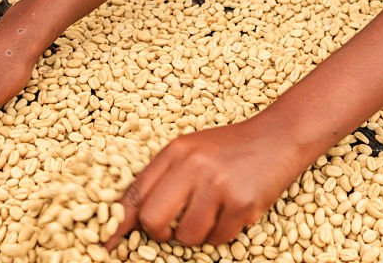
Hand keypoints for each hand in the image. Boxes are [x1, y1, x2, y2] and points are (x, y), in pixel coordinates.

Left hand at [106, 121, 304, 247]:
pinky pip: (217, 239)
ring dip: (197, 234)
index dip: (116, 224)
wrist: (278, 135)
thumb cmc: (230, 148)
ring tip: (212, 212)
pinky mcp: (241, 202)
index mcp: (175, 151)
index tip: (104, 247)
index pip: (136, 193)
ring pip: (186, 237)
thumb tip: (134, 214)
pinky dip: (222, 233)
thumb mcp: (192, 150)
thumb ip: (165, 176)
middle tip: (177, 225)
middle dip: (161, 233)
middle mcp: (192, 165)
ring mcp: (217, 184)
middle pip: (154, 221)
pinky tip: (232, 211)